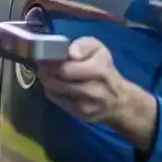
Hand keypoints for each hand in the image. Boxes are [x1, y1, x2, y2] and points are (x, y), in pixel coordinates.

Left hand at [36, 36, 158, 150]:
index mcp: (100, 69)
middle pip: (57, 81)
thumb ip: (83, 45)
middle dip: (46, 71)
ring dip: (48, 81)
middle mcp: (95, 90)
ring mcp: (88, 105)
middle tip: (43, 65)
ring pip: (56, 91)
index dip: (51, 62)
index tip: (46, 56)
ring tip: (49, 74)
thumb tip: (72, 53)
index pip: (65, 68)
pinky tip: (57, 86)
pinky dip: (53, 92)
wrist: (118, 99)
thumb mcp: (97, 48)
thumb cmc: (103, 67)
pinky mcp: (82, 116)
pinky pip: (58, 102)